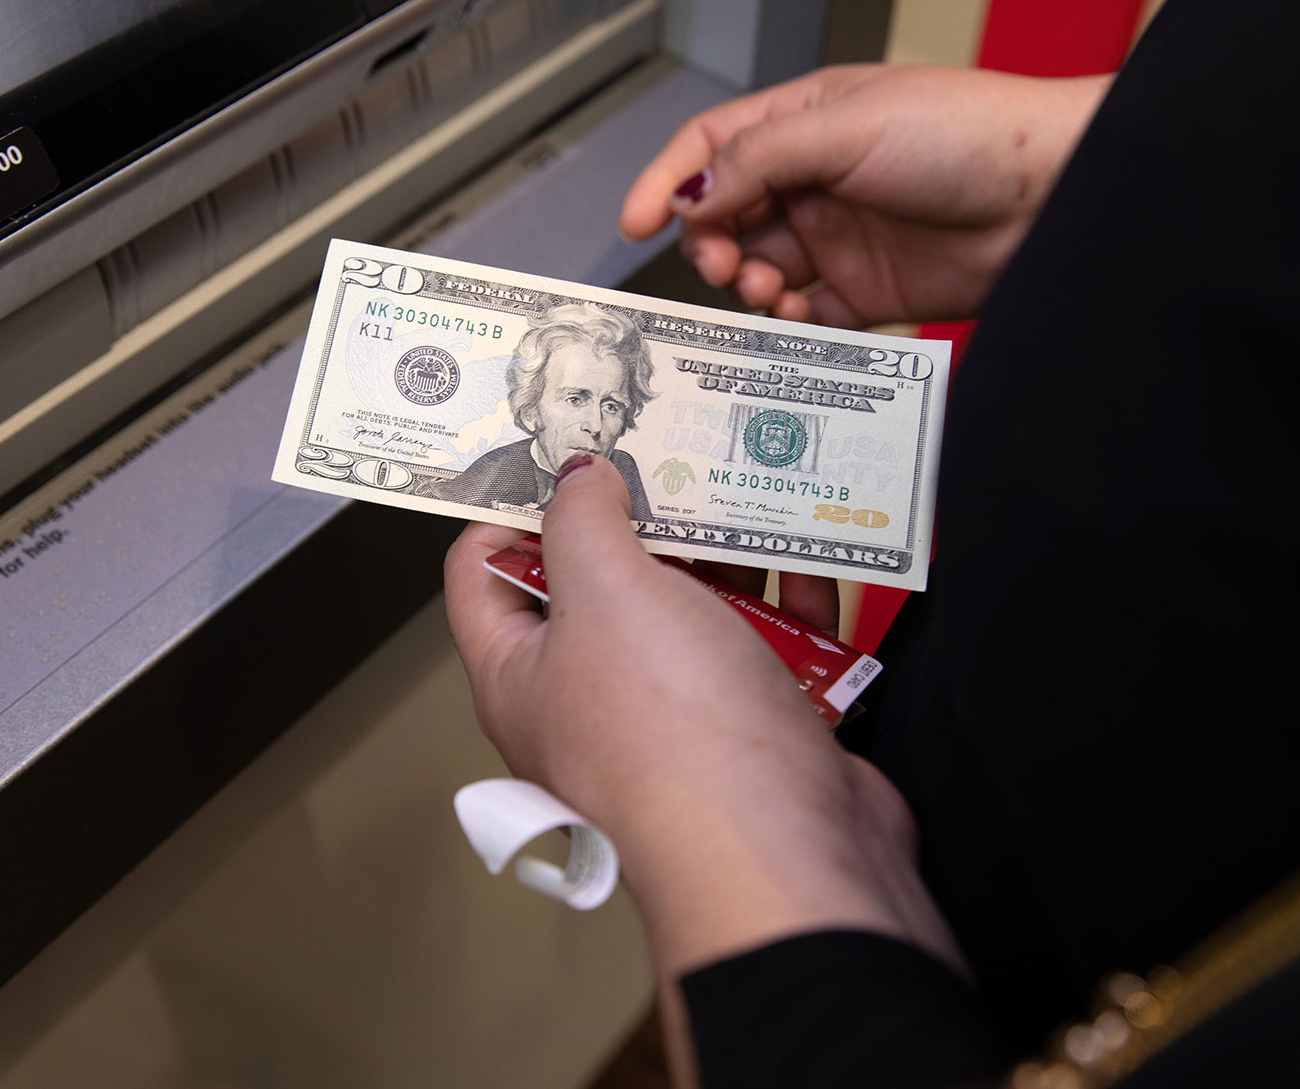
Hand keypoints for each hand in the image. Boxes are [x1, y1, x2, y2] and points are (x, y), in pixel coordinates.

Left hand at [444, 456, 964, 979]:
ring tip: (751, 480)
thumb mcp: (605, 594)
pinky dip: (792, 603)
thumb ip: (582, 520)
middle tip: (669, 446)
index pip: (482, 575)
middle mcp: (592, 699)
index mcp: (521, 676)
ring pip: (692, 610)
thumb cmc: (674, 738)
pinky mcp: (755, 727)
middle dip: (636, 515)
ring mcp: (679, 716)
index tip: (551, 447)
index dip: (505, 506)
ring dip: (725, 552)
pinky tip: (817, 554)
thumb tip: (575, 476)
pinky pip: (768, 646)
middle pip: (601, 584)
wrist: (787, 853)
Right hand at [620, 64, 1110, 326]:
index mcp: (805, 122)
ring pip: (758, 271)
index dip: (667, 181)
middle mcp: (816, 180)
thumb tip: (691, 192)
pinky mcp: (866, 292)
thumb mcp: (846, 126)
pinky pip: (803, 318)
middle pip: (726, 217)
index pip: (712, 148)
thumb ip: (758, 160)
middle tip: (719, 261)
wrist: (1053, 195)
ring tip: (766, 289)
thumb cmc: (969, 133)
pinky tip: (794, 316)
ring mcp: (839, 238)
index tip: (633, 221)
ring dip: (746, 285)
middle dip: (709, 243)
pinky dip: (786, 324)